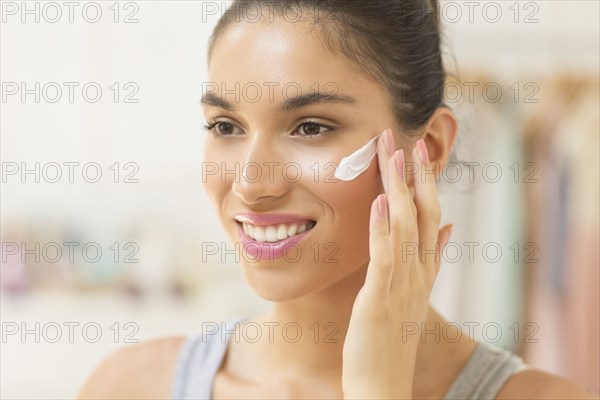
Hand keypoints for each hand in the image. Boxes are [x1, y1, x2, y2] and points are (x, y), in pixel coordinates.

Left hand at [341, 129, 452, 398]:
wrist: (383, 382)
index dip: (424, 182)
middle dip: (413, 175)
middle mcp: (418, 272)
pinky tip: (380, 200)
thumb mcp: (414, 292)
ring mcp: (401, 284)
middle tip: (403, 138)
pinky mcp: (380, 298)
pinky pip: (384, 257)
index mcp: (424, 268)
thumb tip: (448, 228)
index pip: (429, 216)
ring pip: (406, 227)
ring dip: (400, 188)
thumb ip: (432, 258)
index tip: (416, 151)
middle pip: (422, 214)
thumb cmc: (392, 336)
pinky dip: (383, 226)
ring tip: (392, 155)